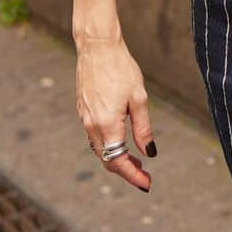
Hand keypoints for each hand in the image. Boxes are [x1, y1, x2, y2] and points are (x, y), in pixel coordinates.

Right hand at [76, 29, 155, 191]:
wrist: (97, 47)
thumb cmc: (121, 69)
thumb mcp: (139, 98)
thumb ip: (143, 129)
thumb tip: (149, 153)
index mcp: (107, 124)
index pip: (118, 162)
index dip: (133, 176)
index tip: (147, 184)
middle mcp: (92, 125)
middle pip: (107, 159)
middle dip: (126, 170)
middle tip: (145, 175)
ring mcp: (84, 118)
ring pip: (100, 149)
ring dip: (117, 158)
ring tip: (137, 161)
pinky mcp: (82, 110)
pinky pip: (95, 136)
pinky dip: (108, 145)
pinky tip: (121, 141)